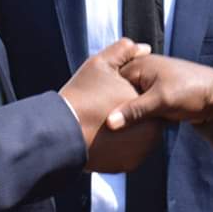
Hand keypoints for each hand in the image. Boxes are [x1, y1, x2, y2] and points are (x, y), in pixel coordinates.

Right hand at [59, 39, 160, 171]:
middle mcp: (151, 128)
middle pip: (145, 117)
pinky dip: (121, 147)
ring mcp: (142, 149)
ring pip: (139, 136)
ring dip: (128, 131)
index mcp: (145, 103)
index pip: (145, 96)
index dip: (129, 92)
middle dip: (130, 112)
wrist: (62, 135)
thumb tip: (144, 47)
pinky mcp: (131, 163)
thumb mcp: (100, 64)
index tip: (110, 94)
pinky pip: (130, 152)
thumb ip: (124, 51)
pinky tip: (105, 140)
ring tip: (103, 123)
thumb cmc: (81, 96)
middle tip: (105, 109)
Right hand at [107, 55, 212, 129]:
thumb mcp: (162, 100)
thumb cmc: (192, 91)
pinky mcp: (156, 97)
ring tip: (113, 134)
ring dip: (125, 115)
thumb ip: (135, 111)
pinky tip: (128, 132)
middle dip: (113, 109)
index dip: (104, 100)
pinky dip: (135, 118)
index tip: (94, 119)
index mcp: (139, 65)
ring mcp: (149, 85)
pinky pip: (139, 108)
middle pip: (119, 92)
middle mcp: (142, 72)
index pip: (111, 83)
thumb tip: (109, 123)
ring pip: (129, 102)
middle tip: (102, 129)